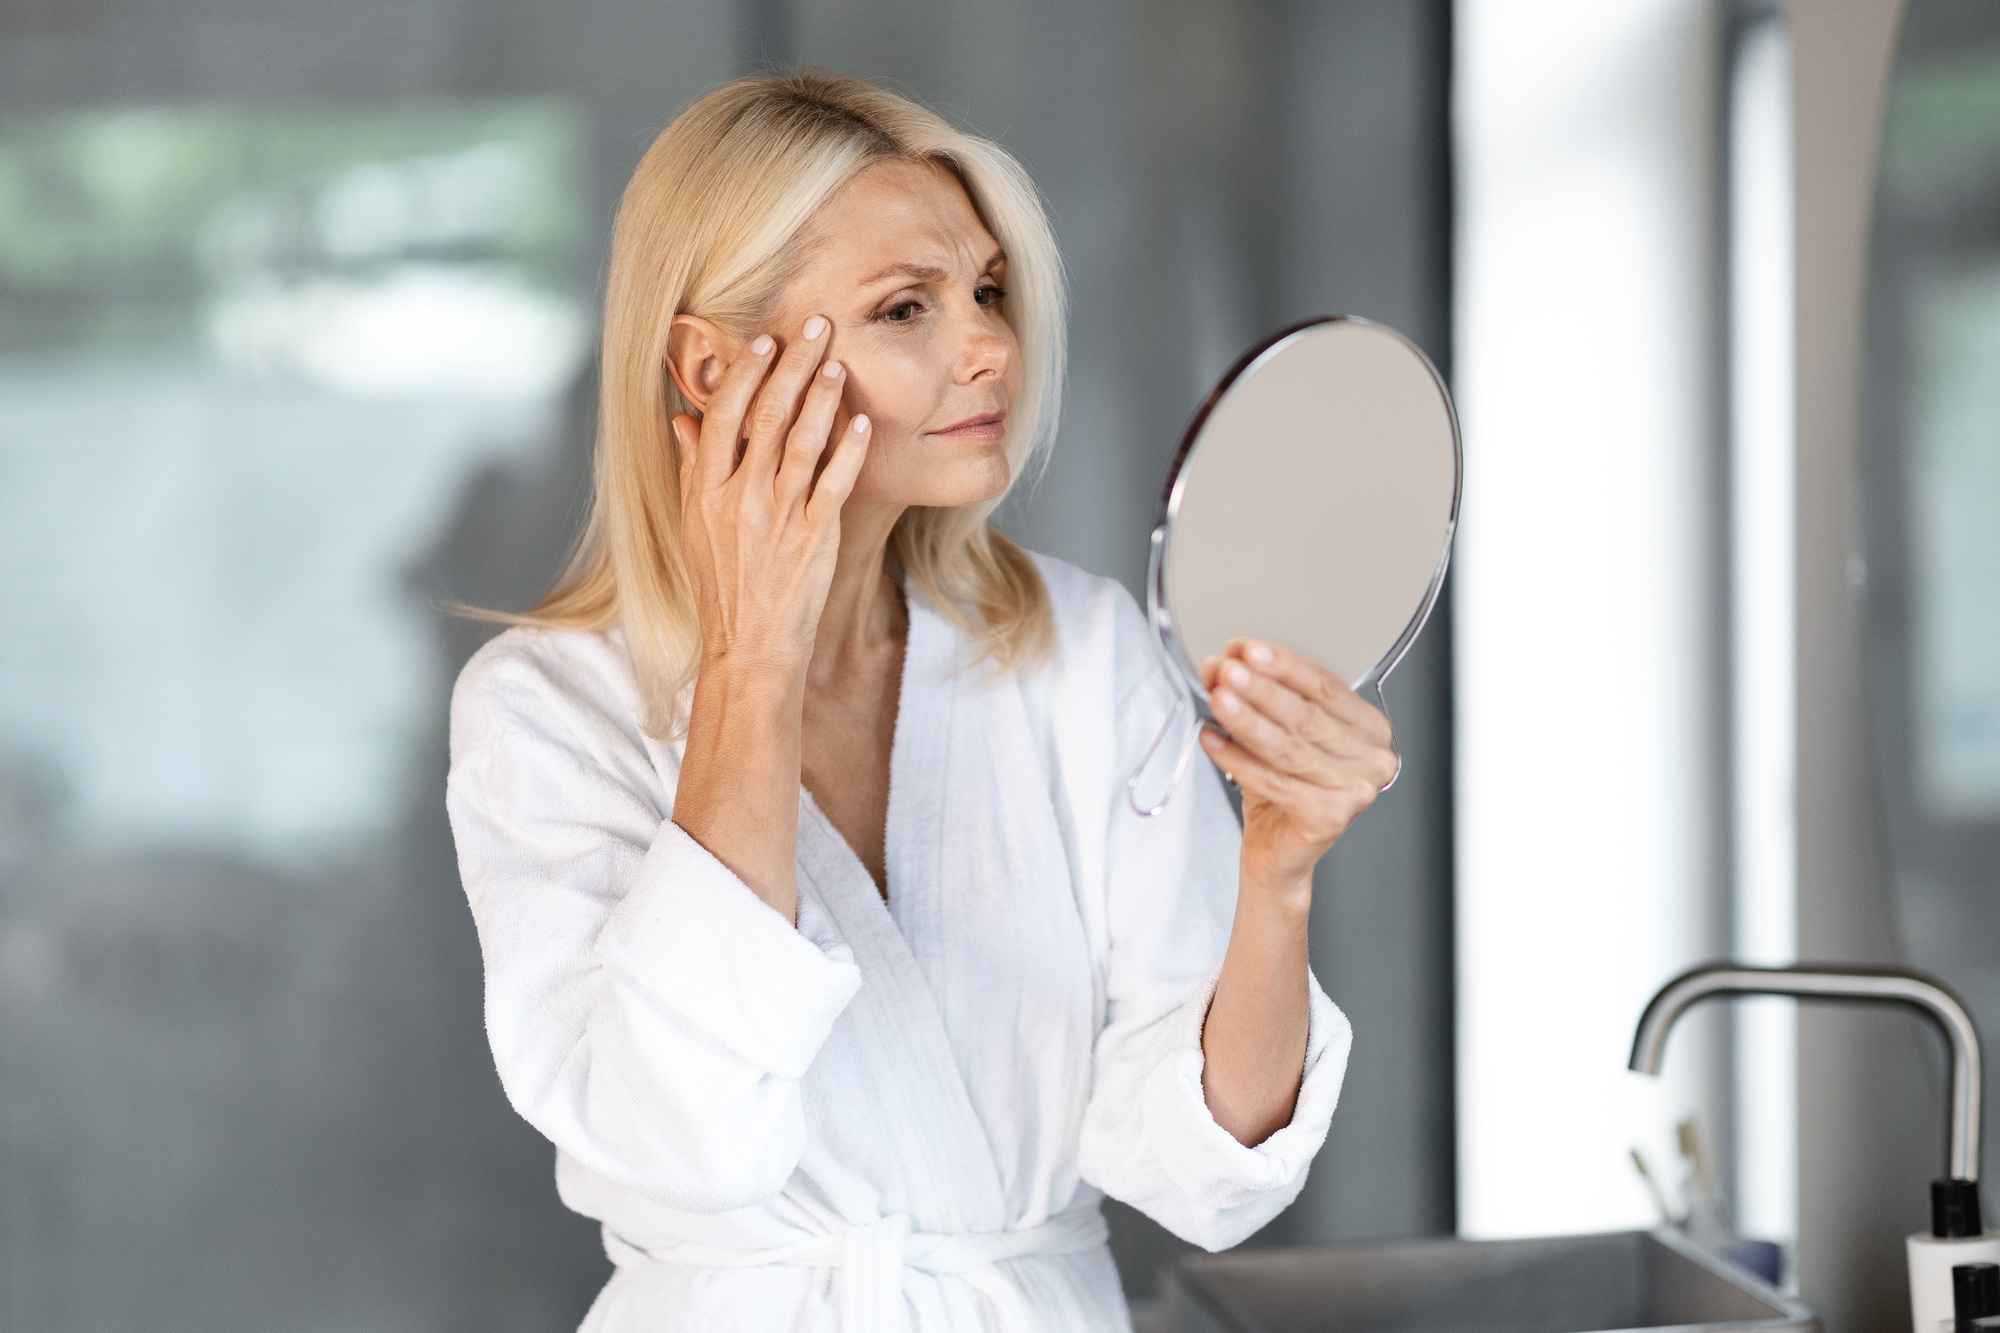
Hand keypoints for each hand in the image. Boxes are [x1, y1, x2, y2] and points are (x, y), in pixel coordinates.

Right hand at [671, 315, 872, 679]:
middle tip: (815, 326)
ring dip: (824, 396)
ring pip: (802, 441)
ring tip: (839, 360)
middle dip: (793, 365)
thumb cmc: (722, 589)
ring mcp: (779, 517)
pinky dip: (849, 449)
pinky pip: (835, 483)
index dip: (747, 373)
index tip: (766, 341)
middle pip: (767, 415)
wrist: (749, 649)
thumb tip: (682, 421)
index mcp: (706, 492)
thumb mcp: (694, 529)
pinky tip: (863, 421)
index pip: (723, 416)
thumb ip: (692, 470)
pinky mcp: (815, 538)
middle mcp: (740, 498)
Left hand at [1198, 640, 1399, 895]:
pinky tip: (1212, 739)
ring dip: (1248, 719)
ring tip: (1218, 698)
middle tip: (1227, 669)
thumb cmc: (1283, 790)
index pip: (1325, 686)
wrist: (1279, 853)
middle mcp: (1372, 759)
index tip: (1247, 649)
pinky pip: (1273, 781)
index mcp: (1370, 729)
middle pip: (1307, 715)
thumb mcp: (1278, 733)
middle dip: (1260, 689)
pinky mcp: (1328, 818)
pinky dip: (1237, 758)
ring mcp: (1355, 791)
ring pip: (1289, 747)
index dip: (1282, 665)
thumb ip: (1260, 698)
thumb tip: (1223, 664)